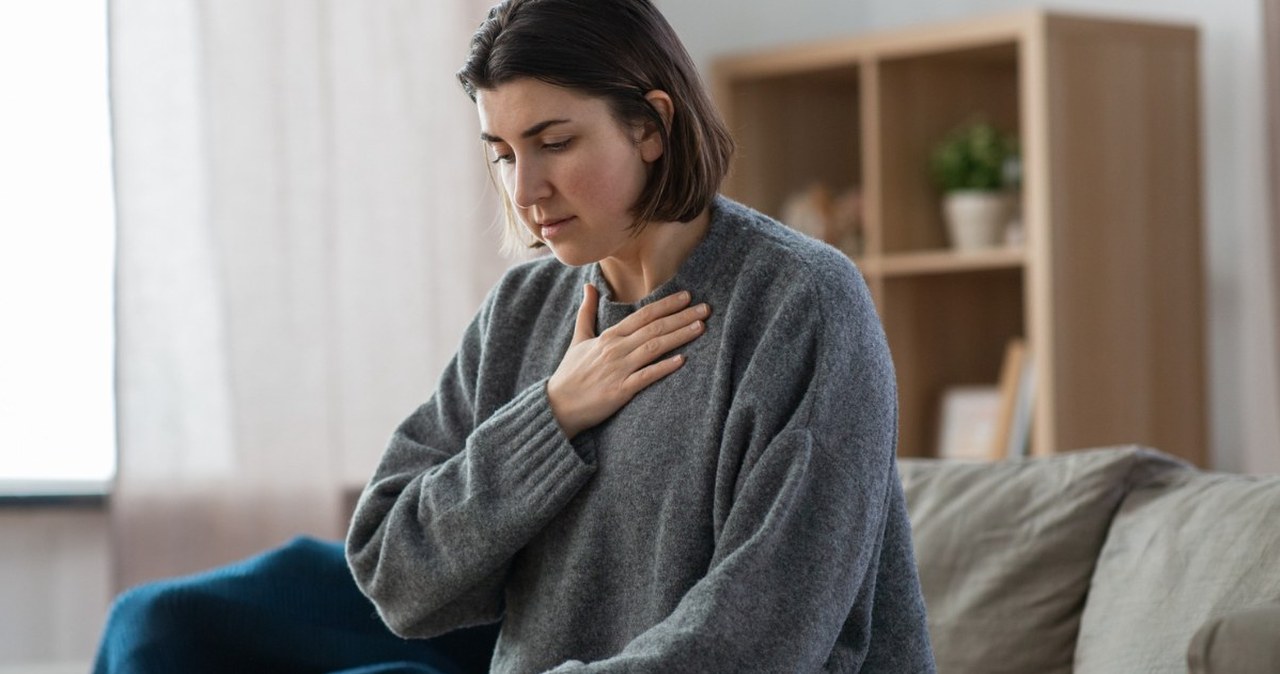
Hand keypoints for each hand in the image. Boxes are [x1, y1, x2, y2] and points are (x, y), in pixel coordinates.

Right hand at [547, 284, 709, 438]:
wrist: (558, 406)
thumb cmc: (570, 373)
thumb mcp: (578, 339)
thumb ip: (586, 312)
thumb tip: (588, 286)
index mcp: (609, 337)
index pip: (642, 315)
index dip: (666, 304)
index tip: (687, 296)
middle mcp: (616, 349)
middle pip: (654, 328)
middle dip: (681, 316)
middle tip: (705, 308)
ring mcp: (619, 369)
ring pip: (654, 348)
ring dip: (679, 336)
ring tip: (700, 327)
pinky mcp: (620, 391)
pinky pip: (646, 376)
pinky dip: (664, 367)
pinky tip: (682, 360)